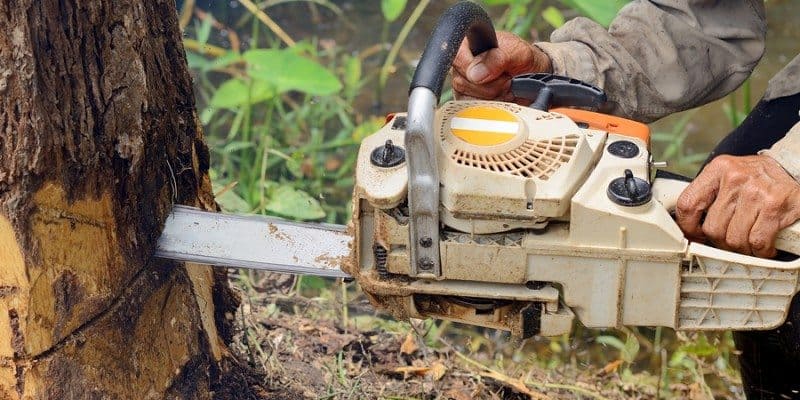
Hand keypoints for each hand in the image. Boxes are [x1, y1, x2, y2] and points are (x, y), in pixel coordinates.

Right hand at [452, 31, 551, 102]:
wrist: (532, 77)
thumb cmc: (523, 60)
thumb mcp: (518, 53)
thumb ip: (498, 59)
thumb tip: (475, 74)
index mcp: (469, 45)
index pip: (457, 57)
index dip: (472, 68)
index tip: (492, 73)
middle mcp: (461, 66)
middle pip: (462, 82)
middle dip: (490, 86)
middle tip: (506, 78)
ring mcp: (463, 85)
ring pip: (468, 99)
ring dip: (492, 97)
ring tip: (506, 87)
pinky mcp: (468, 102)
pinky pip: (473, 111)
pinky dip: (491, 107)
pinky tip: (502, 98)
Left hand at [676, 154, 799, 257]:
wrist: (795, 169)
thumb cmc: (760, 177)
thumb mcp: (730, 175)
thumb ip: (711, 195)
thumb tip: (691, 226)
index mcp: (718, 169)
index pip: (688, 204)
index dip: (688, 227)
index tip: (695, 236)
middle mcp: (735, 178)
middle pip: (712, 228)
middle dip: (721, 242)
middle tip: (731, 240)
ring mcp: (755, 192)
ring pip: (734, 239)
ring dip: (742, 248)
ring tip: (749, 242)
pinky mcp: (774, 206)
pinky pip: (757, 242)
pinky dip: (761, 251)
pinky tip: (764, 246)